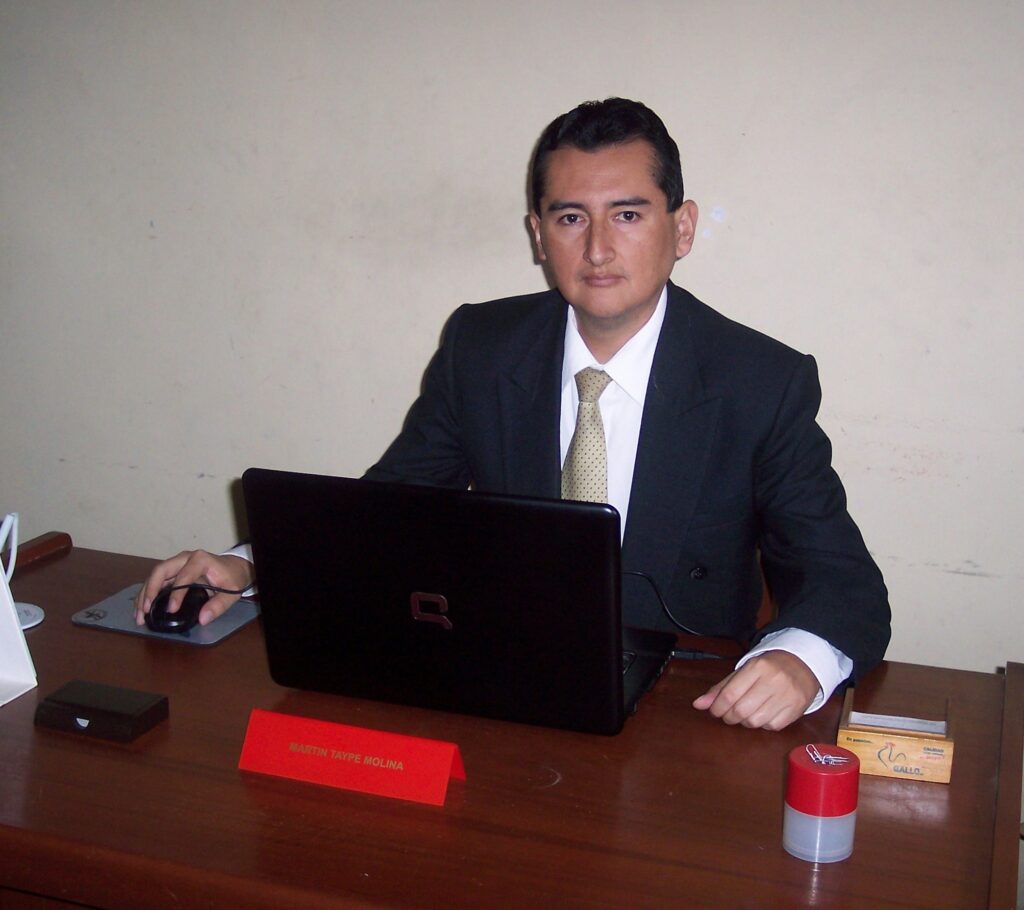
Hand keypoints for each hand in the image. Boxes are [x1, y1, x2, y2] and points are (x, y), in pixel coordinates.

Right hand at [133, 550, 253, 627]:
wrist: (233, 567)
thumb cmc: (232, 577)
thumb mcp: (232, 592)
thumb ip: (218, 606)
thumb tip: (202, 619)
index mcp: (200, 560)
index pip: (183, 576)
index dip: (176, 594)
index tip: (171, 610)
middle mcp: (185, 558)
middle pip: (161, 570)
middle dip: (150, 590)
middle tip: (145, 610)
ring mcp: (177, 563)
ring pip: (155, 575)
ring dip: (144, 594)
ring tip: (139, 614)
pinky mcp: (173, 571)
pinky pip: (156, 580)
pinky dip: (147, 594)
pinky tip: (141, 608)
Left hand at [692, 650, 819, 730]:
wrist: (802, 664)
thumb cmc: (767, 668)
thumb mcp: (743, 671)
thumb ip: (721, 688)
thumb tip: (698, 705)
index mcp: (757, 667)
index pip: (729, 694)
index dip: (717, 708)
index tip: (714, 711)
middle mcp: (773, 681)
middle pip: (741, 710)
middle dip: (729, 717)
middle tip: (728, 714)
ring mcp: (787, 696)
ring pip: (755, 721)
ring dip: (745, 722)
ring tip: (745, 713)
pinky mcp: (796, 710)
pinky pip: (771, 727)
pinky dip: (762, 725)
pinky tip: (763, 714)